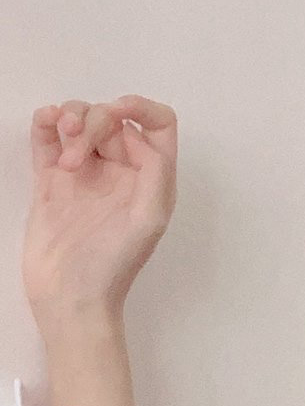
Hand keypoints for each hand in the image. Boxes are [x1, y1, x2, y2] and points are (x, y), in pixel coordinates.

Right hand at [22, 95, 177, 328]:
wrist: (70, 297)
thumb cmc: (113, 265)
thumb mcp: (150, 219)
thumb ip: (155, 170)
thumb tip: (134, 134)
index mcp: (150, 180)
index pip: (157, 125)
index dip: (141, 108)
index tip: (119, 112)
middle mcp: (120, 172)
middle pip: (112, 119)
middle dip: (94, 123)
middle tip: (78, 157)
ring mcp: (84, 174)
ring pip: (80, 120)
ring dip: (71, 120)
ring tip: (64, 152)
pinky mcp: (51, 179)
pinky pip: (48, 136)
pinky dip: (46, 121)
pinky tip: (48, 125)